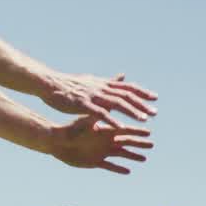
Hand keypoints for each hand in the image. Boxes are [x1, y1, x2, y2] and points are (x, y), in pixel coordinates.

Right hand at [41, 72, 156, 125]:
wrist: (49, 84)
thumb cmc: (70, 85)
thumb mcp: (93, 80)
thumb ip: (109, 81)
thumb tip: (123, 76)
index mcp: (104, 84)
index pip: (128, 87)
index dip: (142, 92)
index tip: (155, 98)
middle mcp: (102, 89)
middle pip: (126, 96)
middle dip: (141, 104)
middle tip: (155, 113)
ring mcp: (93, 96)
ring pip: (117, 104)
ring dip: (131, 112)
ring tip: (144, 120)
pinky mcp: (84, 105)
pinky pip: (100, 114)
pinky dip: (111, 121)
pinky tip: (121, 128)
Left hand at [48, 115, 152, 173]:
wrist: (56, 140)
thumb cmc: (70, 129)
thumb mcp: (86, 121)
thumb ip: (99, 115)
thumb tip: (107, 105)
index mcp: (105, 131)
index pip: (125, 130)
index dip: (137, 131)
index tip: (149, 131)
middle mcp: (106, 141)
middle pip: (126, 142)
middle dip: (139, 143)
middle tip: (152, 144)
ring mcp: (102, 151)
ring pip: (121, 155)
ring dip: (133, 156)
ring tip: (144, 158)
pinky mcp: (95, 162)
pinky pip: (110, 166)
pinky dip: (118, 168)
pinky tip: (128, 171)